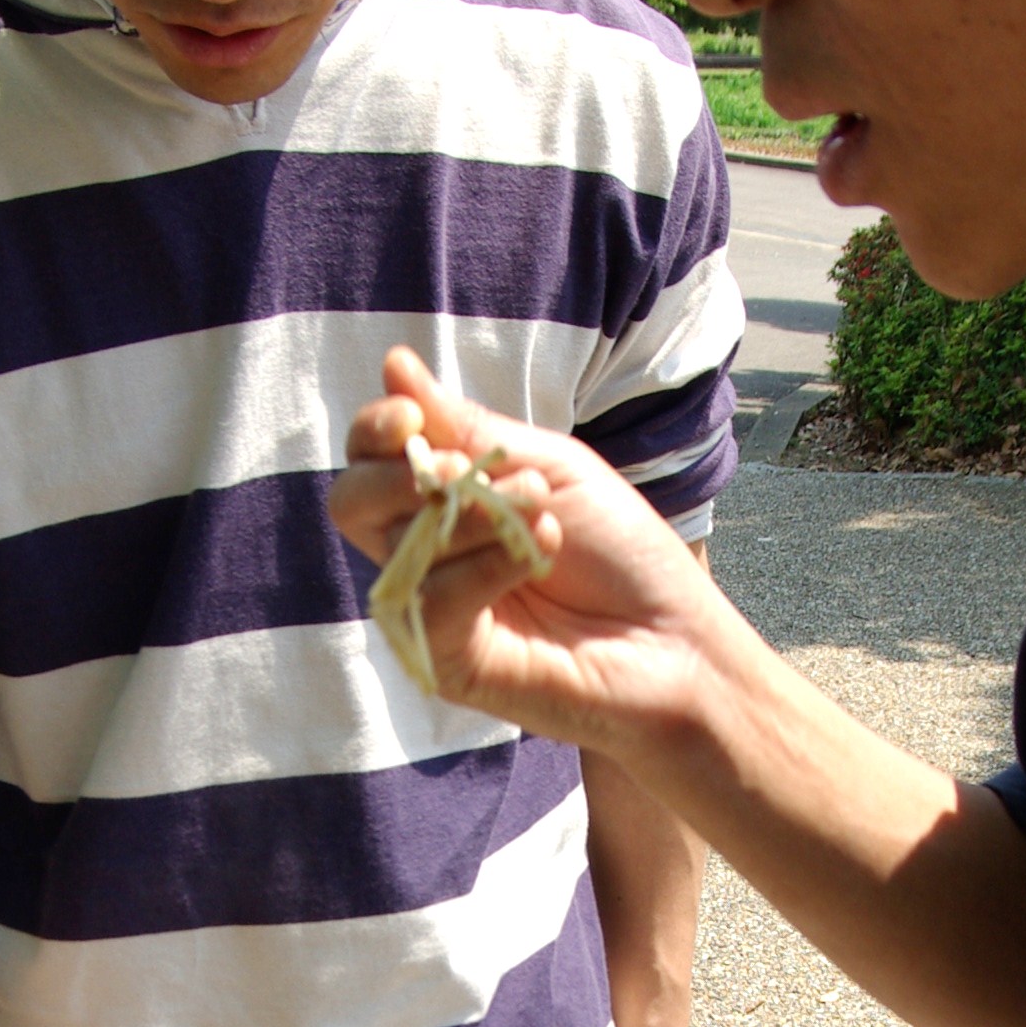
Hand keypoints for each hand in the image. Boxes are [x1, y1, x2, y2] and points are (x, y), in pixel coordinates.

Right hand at [333, 349, 733, 750]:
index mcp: (443, 502)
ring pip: (399, 548)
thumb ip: (468, 428)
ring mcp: (431, 611)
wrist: (674, 640)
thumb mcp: (549, 469)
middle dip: (395, 475)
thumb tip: (393, 365)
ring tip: (543, 515)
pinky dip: (485, 568)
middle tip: (462, 471)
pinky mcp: (445, 660)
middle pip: (351, 502)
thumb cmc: (621, 553)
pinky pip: (432, 601)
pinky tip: (539, 558)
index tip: (410, 417)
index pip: (369, 459)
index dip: (375, 431)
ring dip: (473, 516)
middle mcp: (424, 555)